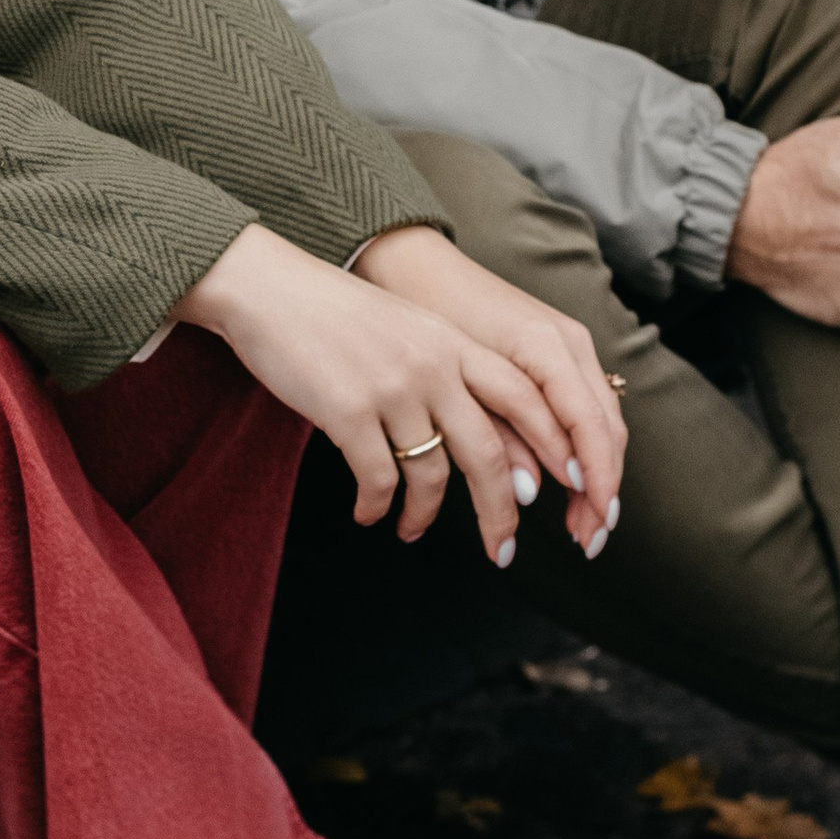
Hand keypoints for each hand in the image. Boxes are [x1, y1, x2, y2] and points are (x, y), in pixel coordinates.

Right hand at [169, 223, 621, 563]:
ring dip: (425, 515)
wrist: (270, 289)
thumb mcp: (408, 328)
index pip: (525, 399)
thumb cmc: (335, 313)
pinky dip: (377, 506)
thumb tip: (479, 435)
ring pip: (432, 474)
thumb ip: (446, 368)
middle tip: (504, 550)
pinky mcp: (348, 410)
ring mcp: (392, 388)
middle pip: (489, 452)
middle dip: (502, 511)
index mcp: (453, 343)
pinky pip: (378, 479)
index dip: (553, 447)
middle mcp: (433, 365)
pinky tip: (369, 513)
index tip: (569, 489)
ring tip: (411, 530)